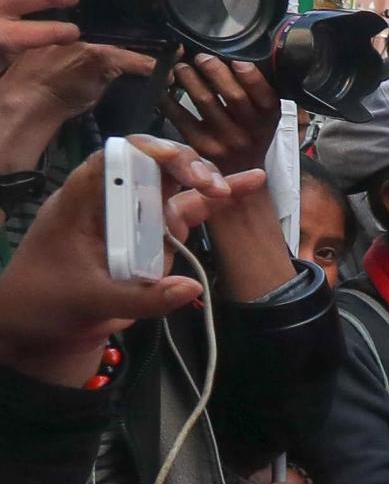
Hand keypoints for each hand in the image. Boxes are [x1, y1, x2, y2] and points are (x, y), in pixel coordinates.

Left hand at [0, 138, 256, 384]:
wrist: (43, 330)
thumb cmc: (47, 304)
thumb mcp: (89, 301)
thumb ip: (140, 297)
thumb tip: (191, 287)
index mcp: (82, 202)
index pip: (112, 160)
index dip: (147, 153)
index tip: (178, 165)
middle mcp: (112, 202)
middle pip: (151, 165)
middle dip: (185, 168)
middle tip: (211, 187)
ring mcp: (135, 218)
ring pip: (175, 186)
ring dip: (205, 183)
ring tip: (228, 190)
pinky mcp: (154, 237)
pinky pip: (187, 213)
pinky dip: (215, 200)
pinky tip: (250, 182)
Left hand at [165, 54, 281, 174]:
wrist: (240, 173)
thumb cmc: (251, 136)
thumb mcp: (265, 119)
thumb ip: (259, 94)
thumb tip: (240, 57)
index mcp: (268, 120)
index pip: (265, 96)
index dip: (252, 77)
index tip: (238, 60)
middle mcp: (250, 133)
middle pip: (234, 96)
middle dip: (215, 70)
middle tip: (201, 57)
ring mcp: (224, 141)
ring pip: (205, 102)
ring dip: (190, 78)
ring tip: (182, 67)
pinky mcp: (200, 147)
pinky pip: (182, 117)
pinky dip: (170, 100)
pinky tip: (165, 89)